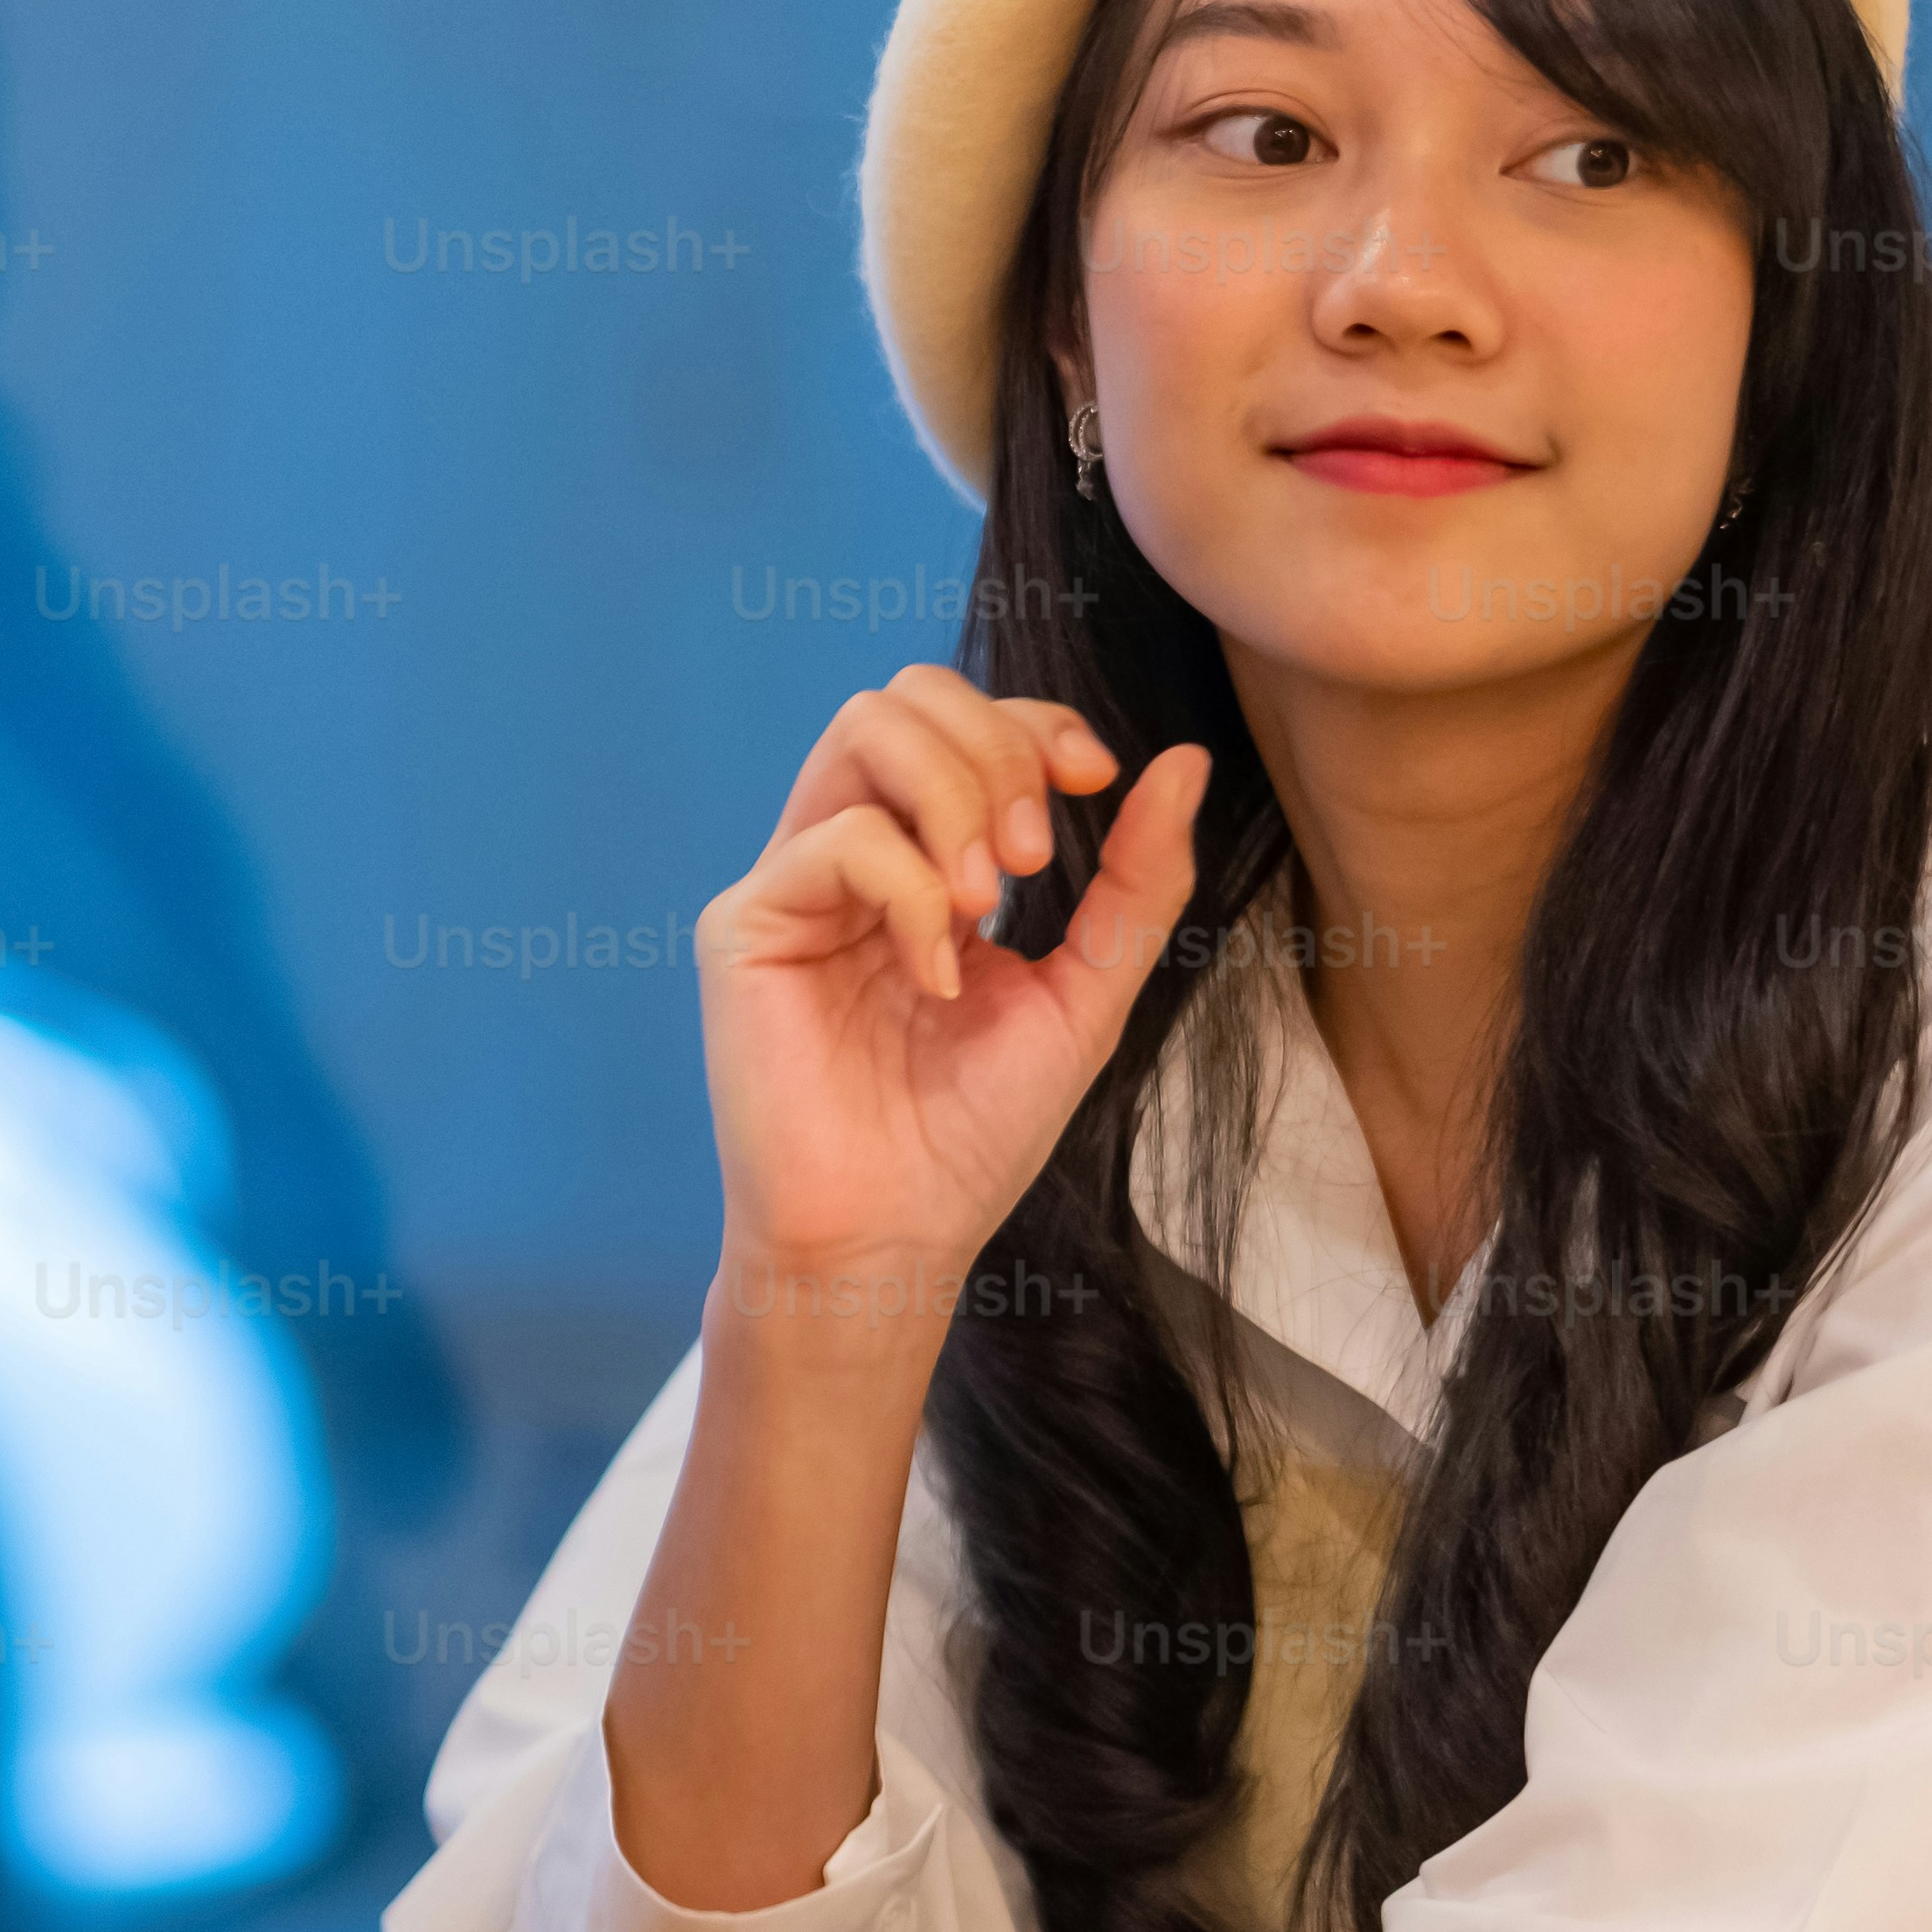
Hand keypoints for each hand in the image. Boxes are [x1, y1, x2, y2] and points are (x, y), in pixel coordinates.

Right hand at [696, 675, 1206, 1332]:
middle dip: (997, 750)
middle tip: (1037, 863)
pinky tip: (937, 976)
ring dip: (956, 793)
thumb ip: (1135, 881)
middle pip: (910, 695)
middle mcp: (853, 852)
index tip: (1097, 779)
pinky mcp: (747, 923)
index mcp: (927, 860)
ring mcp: (796, 881)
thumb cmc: (974, 1133)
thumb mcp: (1087, 993)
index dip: (1036, 721)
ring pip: (865, 729)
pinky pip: (841, 837)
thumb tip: (1184, 760)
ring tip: (995, 897)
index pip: (967, 720)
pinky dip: (915, 893)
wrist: (894, 1236)